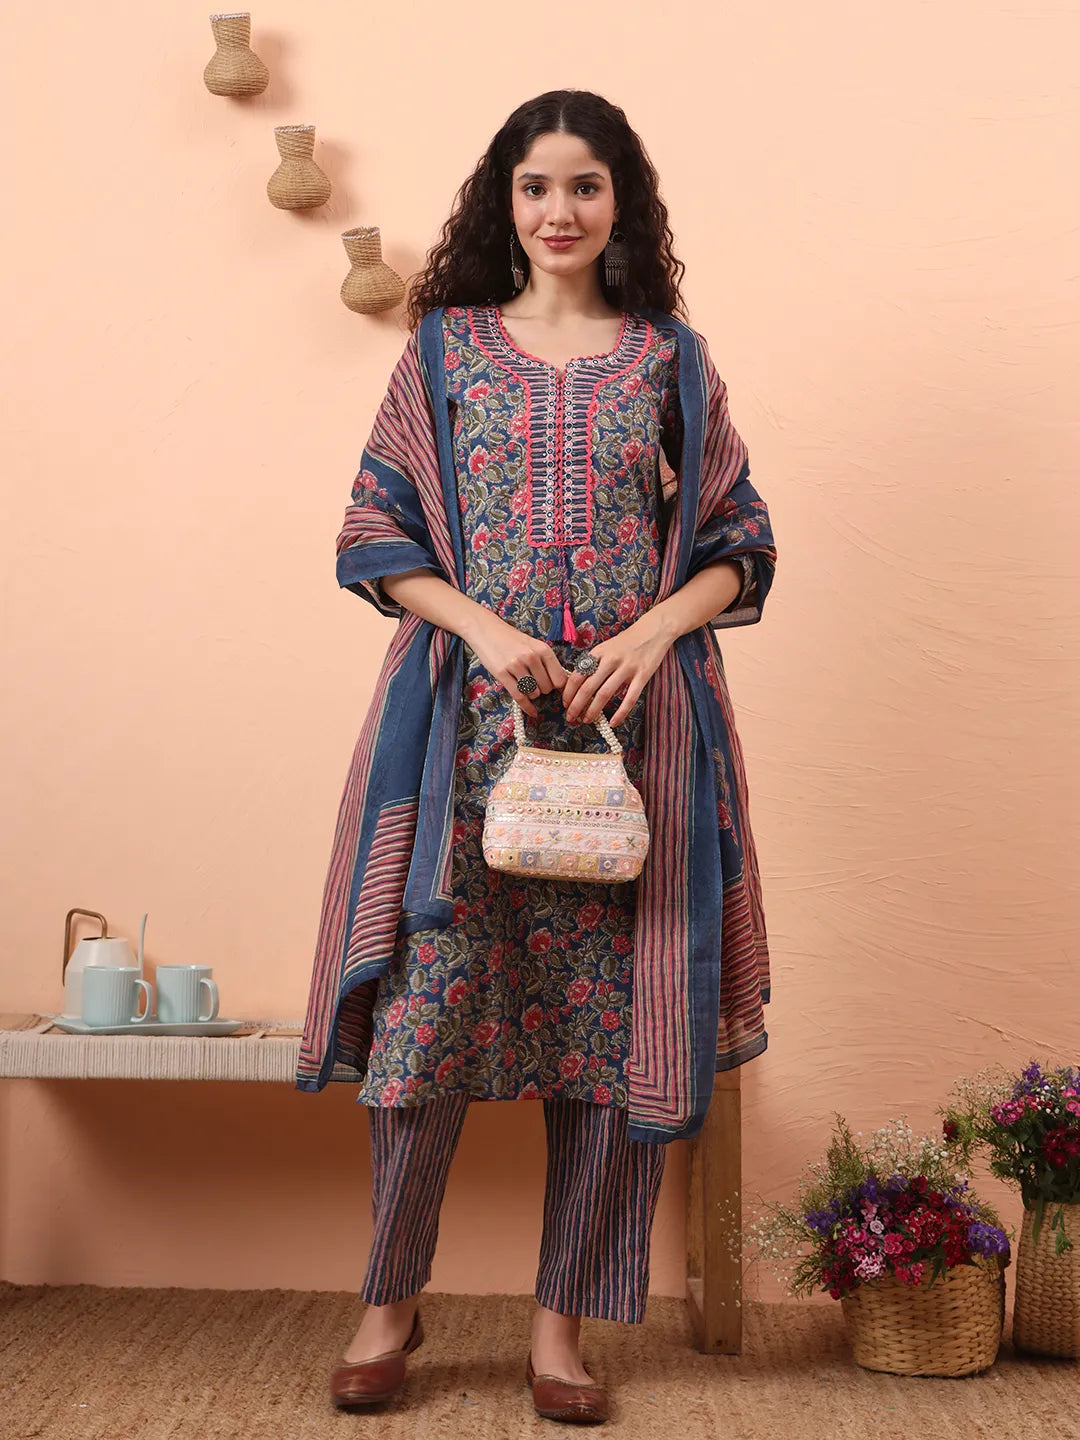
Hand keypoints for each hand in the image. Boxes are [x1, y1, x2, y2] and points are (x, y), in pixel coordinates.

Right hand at [466, 611, 569, 718]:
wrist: (486, 630)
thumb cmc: (511, 639)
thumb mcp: (533, 645)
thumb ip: (546, 662)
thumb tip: (560, 684)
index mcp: (543, 649)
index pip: (559, 678)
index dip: (559, 687)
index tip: (555, 690)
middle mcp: (531, 657)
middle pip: (547, 688)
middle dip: (543, 690)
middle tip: (536, 684)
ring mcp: (516, 665)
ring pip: (533, 693)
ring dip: (532, 694)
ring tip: (526, 685)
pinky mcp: (502, 674)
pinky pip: (519, 696)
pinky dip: (527, 707)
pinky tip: (531, 711)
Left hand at [563, 612, 673, 728]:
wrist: (654, 630)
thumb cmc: (627, 641)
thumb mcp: (606, 647)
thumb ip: (594, 662)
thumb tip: (578, 683)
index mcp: (599, 652)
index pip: (578, 675)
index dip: (569, 692)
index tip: (565, 703)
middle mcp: (611, 660)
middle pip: (588, 687)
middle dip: (576, 705)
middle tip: (571, 717)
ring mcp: (627, 668)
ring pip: (605, 694)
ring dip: (593, 710)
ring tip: (586, 720)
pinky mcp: (642, 676)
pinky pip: (630, 699)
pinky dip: (620, 713)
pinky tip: (613, 723)